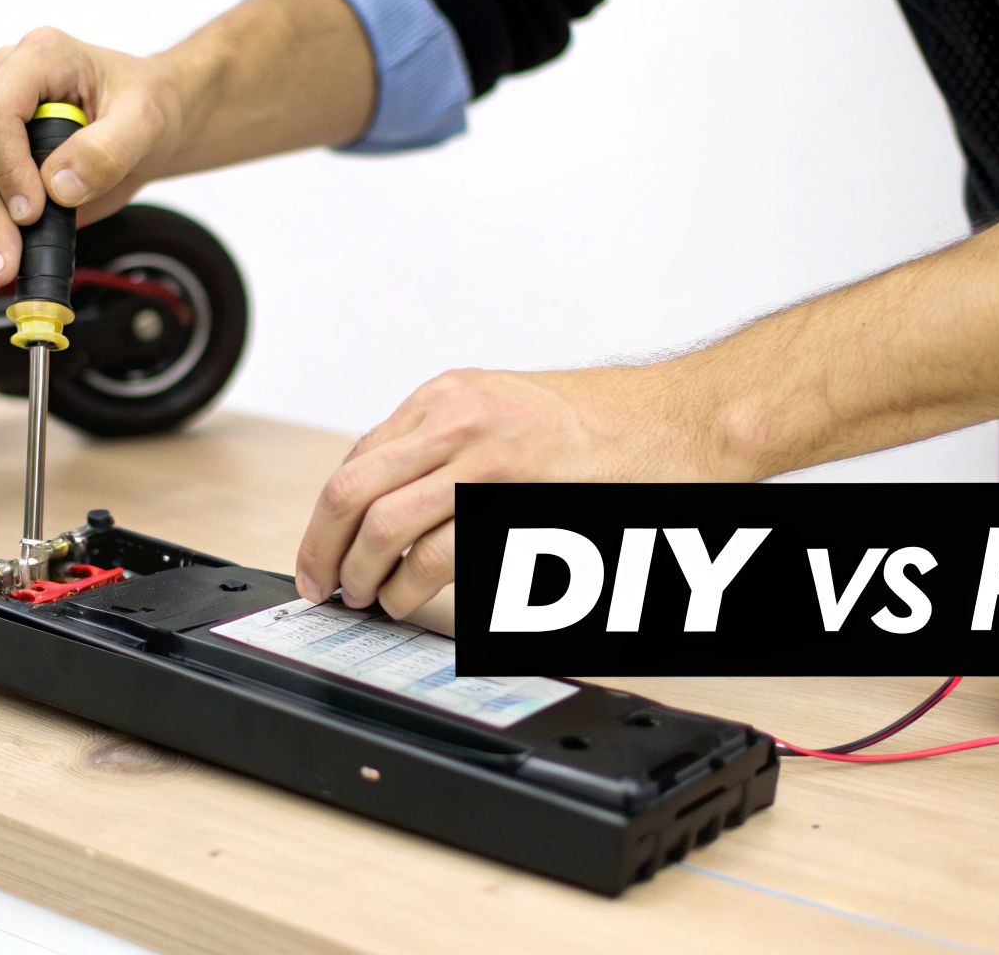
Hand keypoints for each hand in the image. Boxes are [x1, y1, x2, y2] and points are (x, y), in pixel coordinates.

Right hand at [0, 27, 181, 286]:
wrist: (152, 124)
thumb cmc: (149, 105)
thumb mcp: (147, 120)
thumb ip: (107, 149)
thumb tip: (59, 187)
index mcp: (38, 59)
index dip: (7, 166)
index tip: (32, 210)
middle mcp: (6, 86)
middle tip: (7, 261)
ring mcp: (0, 125)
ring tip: (5, 269)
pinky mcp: (1, 160)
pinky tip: (7, 260)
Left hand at [295, 367, 703, 618]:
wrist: (678, 419)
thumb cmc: (602, 421)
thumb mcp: (503, 407)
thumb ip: (443, 444)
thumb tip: (385, 501)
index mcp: (449, 397)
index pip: (357, 461)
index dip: (325, 518)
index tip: (320, 552)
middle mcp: (459, 421)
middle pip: (353, 492)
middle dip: (325, 549)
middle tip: (326, 584)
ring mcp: (487, 462)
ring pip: (387, 527)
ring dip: (366, 576)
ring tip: (369, 598)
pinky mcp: (518, 505)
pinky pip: (442, 556)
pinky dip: (412, 590)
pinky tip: (410, 601)